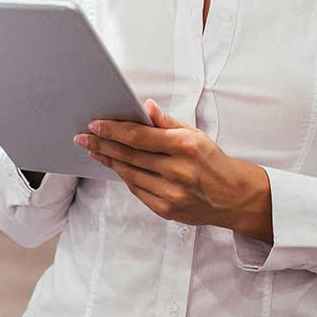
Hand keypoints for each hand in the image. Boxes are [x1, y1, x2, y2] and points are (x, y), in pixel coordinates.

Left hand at [77, 100, 272, 239]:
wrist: (233, 197)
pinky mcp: (166, 209)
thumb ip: (167, 123)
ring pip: (129, 174)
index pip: (139, 136)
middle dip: (102, 145)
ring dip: (108, 161)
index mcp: (184, 146)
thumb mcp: (196, 135)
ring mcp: (171, 193)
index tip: (95, 125)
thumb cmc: (213, 162)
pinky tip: (115, 166)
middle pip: (129, 155)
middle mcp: (177, 170)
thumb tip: (146, 107)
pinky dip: (124, 177)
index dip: (113, 130)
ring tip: (94, 150)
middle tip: (83, 137)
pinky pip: (137, 190)